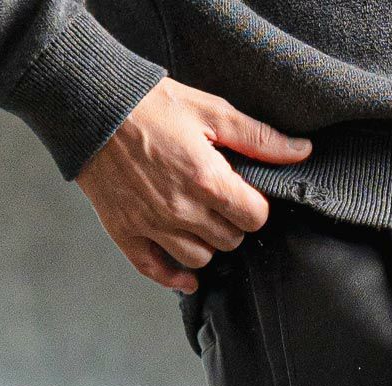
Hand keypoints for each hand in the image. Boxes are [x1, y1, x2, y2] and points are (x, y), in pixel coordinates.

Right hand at [75, 77, 311, 292]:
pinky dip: (175, 277)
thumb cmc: (149, 103)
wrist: (89, 102)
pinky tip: (187, 275)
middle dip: (232, 223)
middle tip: (220, 201)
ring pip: (200, 259)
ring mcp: (152, 225)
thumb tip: (302, 151)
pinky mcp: (126, 232)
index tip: (245, 193)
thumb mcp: (209, 110)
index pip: (255, 217)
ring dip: (207, 244)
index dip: (256, 206)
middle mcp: (181, 210)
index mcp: (206, 180)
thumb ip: (258, 137)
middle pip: (230, 241)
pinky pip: (157, 271)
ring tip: (200, 220)